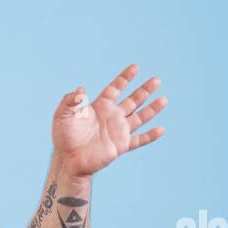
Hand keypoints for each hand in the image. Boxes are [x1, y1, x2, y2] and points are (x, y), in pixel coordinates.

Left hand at [52, 64, 166, 177]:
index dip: (125, 78)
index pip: (115, 88)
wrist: (69, 160)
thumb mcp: (62, 115)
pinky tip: (161, 129)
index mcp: (100, 107)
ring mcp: (118, 131)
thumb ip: (70, 100)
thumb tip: (81, 90)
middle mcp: (111, 117)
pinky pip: (139, 140)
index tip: (135, 67)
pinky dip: (150, 136)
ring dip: (152, 109)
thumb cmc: (64, 137)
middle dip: (144, 90)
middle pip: (132, 100)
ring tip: (164, 99)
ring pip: (139, 117)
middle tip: (157, 79)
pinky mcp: (120, 146)